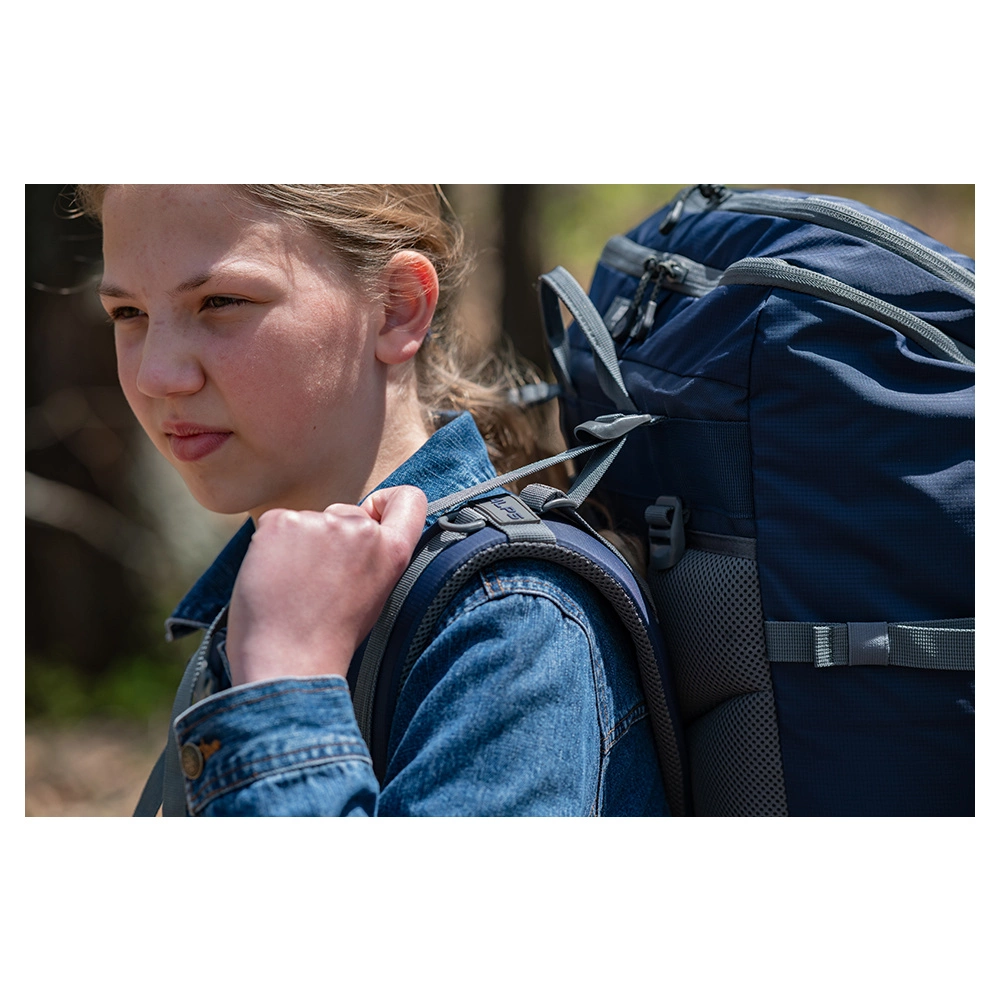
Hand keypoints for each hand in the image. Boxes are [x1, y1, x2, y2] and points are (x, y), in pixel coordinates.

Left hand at [226, 486, 426, 685]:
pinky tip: (273, 578)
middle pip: (347, 511)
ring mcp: (320, 522)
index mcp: (391, 552)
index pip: (410, 500)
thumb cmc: (329, 638)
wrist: (287, 660)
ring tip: (293, 586)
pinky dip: (272, 547)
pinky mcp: (282, 522)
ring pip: (308, 521)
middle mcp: (361, 530)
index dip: (388, 503)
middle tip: (317, 580)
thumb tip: (361, 528)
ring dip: (298, 544)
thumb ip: (374, 556)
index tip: (373, 515)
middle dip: (331, 535)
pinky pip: (277, 525)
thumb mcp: (375, 596)